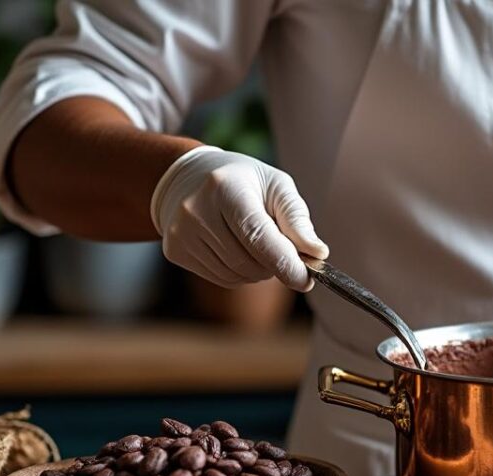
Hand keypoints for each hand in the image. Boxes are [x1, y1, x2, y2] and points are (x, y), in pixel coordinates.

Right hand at [150, 146, 327, 290]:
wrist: (190, 178)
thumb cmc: (243, 182)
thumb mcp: (276, 187)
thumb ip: (297, 219)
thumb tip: (317, 253)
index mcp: (225, 187)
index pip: (258, 237)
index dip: (285, 263)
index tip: (306, 279)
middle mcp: (196, 210)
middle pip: (248, 262)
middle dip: (274, 264)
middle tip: (281, 249)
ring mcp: (181, 232)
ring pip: (236, 275)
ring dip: (258, 270)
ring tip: (256, 244)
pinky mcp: (175, 250)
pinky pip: (221, 278)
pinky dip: (239, 272)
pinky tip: (236, 249)